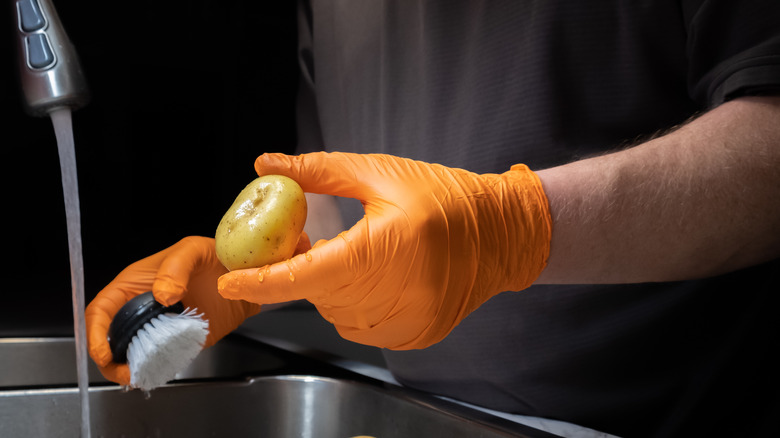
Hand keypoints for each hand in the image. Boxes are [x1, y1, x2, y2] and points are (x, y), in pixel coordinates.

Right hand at [85, 236, 263, 384]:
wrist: (242, 277)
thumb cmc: (214, 257)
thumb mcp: (193, 250)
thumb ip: (176, 268)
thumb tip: (163, 295)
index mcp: (134, 285)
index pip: (101, 309)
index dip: (96, 332)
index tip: (103, 352)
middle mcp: (141, 308)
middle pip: (110, 338)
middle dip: (110, 360)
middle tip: (126, 373)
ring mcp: (159, 327)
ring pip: (131, 353)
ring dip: (131, 368)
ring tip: (140, 376)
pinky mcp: (177, 341)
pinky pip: (159, 359)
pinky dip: (155, 368)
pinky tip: (160, 371)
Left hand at [218, 152, 551, 349]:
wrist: (499, 233)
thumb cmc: (442, 198)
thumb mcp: (379, 173)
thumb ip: (319, 172)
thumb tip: (268, 165)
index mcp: (383, 249)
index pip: (308, 274)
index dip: (264, 280)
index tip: (232, 277)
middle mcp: (395, 293)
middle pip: (318, 293)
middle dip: (303, 269)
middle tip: (309, 241)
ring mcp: (407, 321)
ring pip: (337, 313)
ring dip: (330, 287)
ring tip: (355, 255)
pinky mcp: (415, 335)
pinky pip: (361, 327)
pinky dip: (353, 305)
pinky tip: (373, 279)